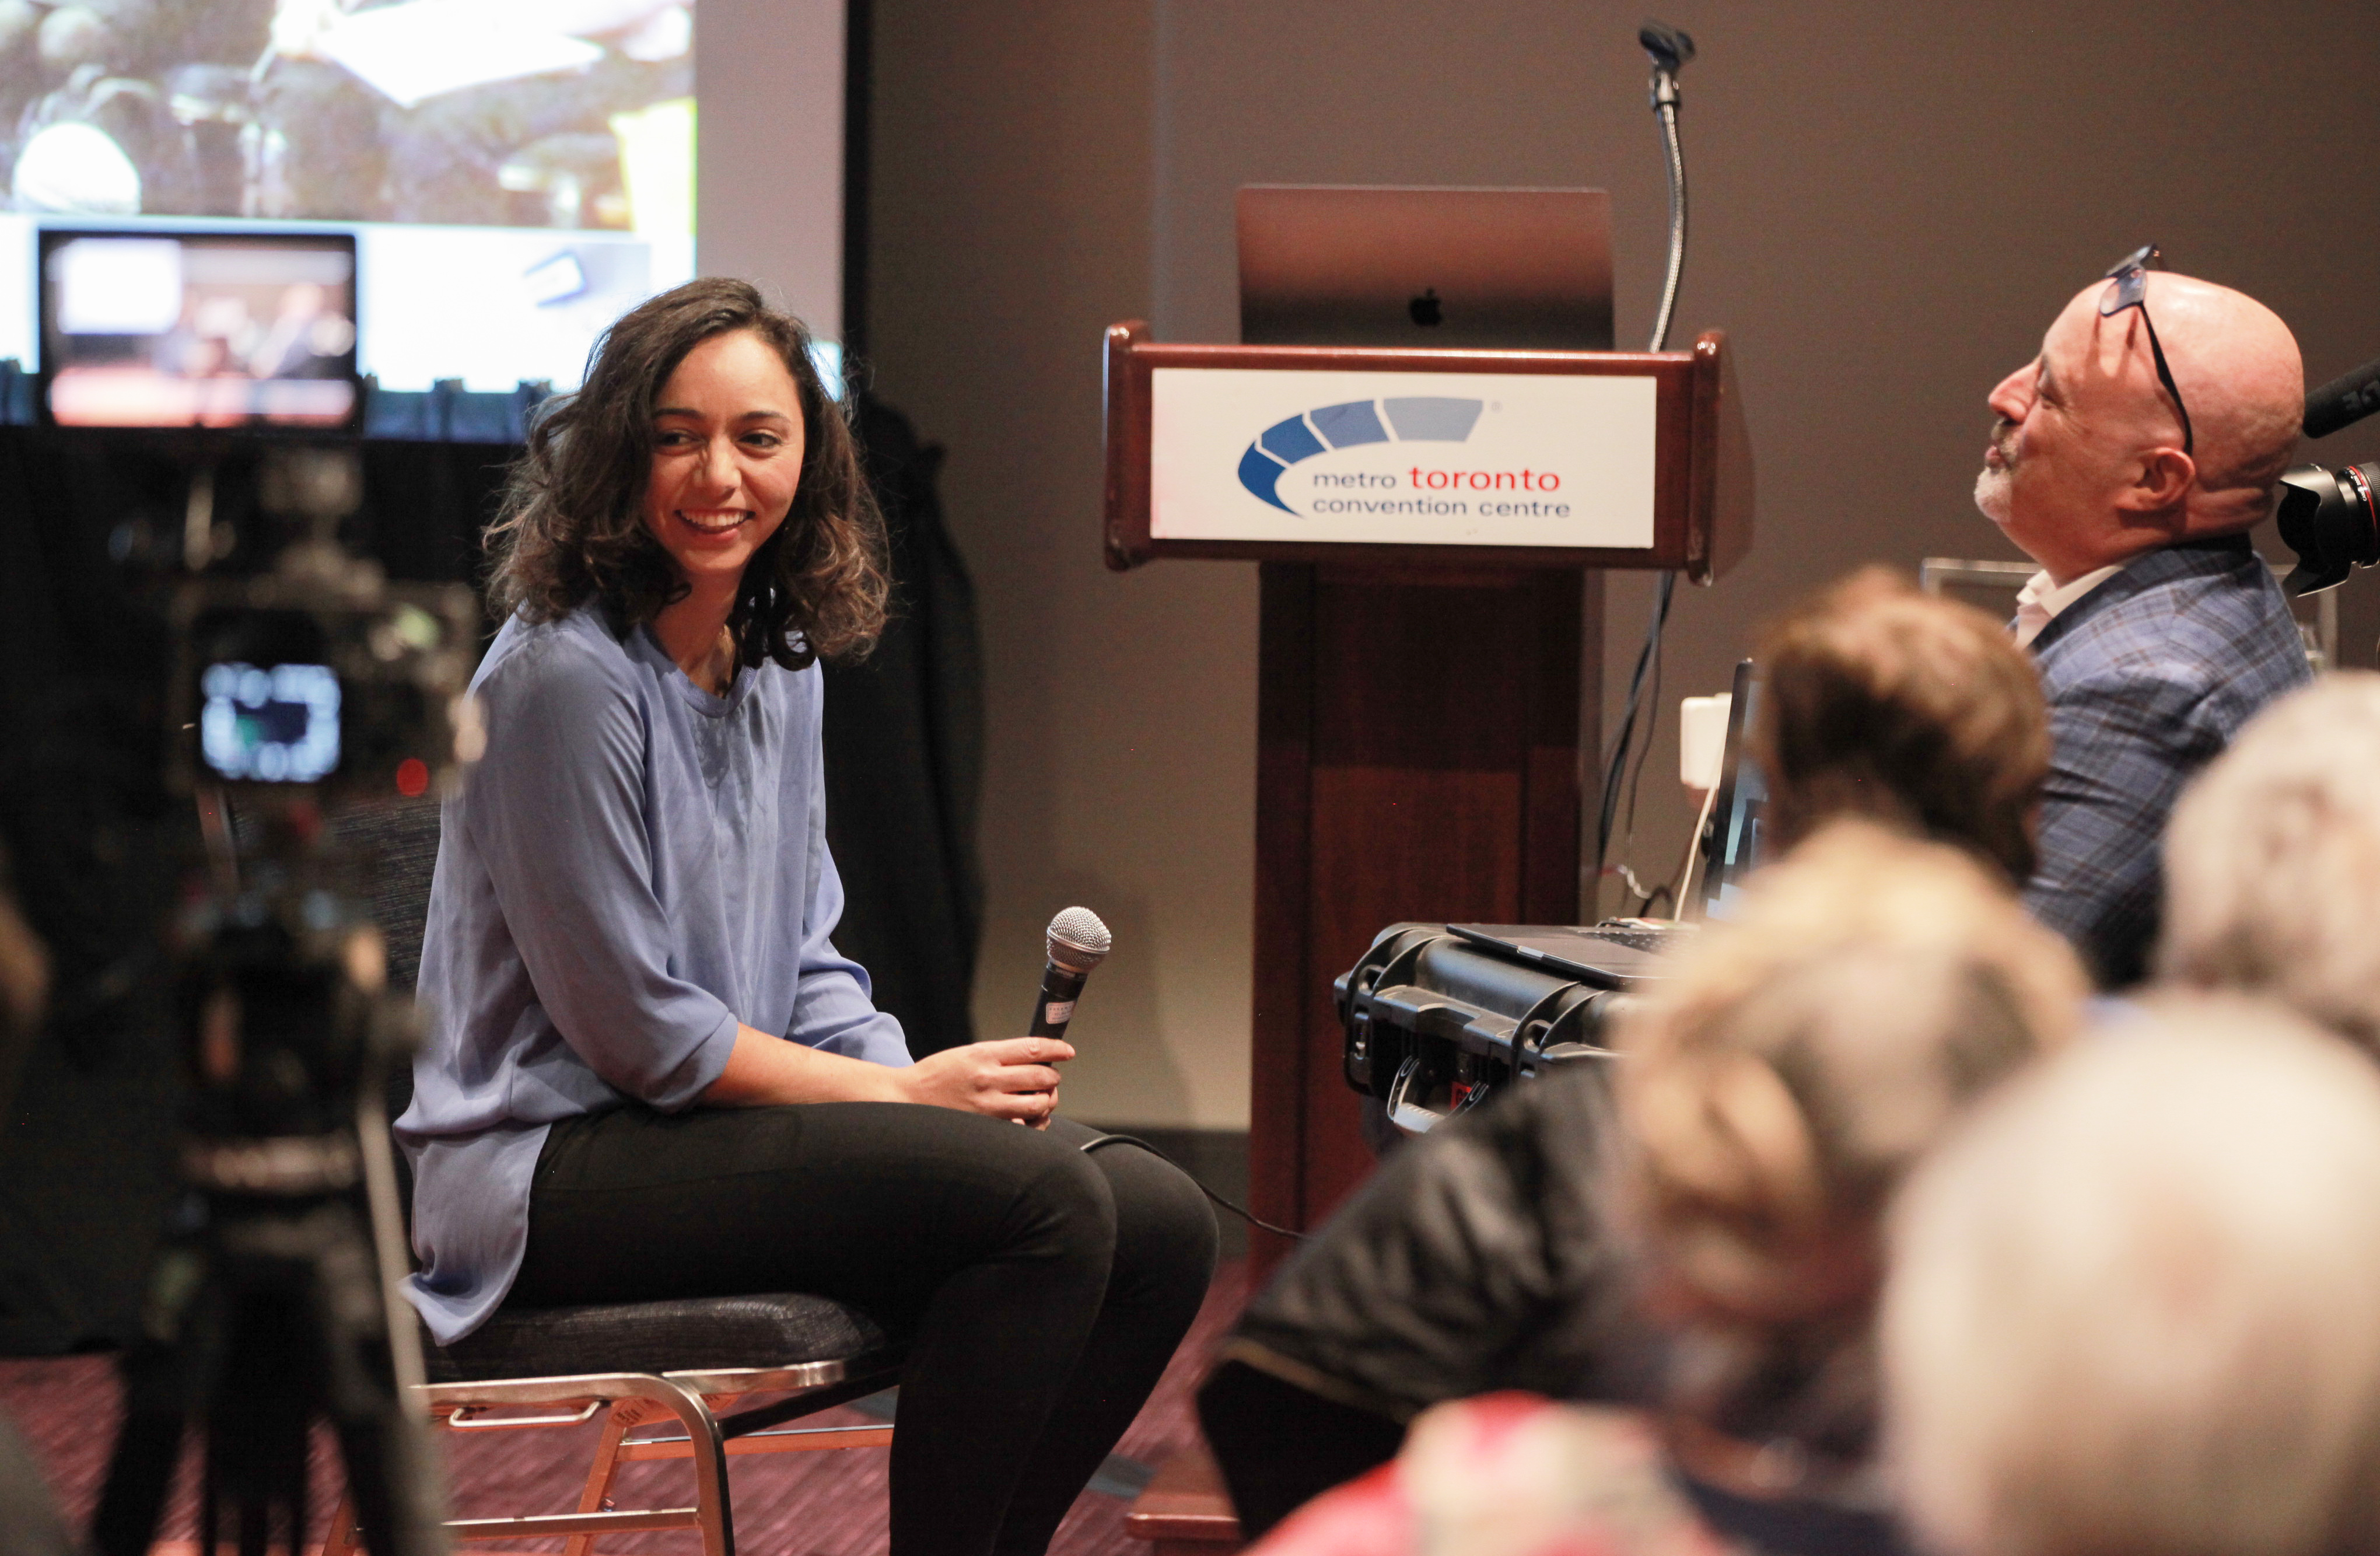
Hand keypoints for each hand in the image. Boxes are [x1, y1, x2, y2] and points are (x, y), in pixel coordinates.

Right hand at [896, 1038, 1072, 1123]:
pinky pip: (1024, 1127)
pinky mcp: (986, 1128)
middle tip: (1050, 1078)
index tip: (1067, 1051)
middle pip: (1041, 1076)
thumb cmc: (937, 1077)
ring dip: (1047, 1100)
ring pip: (1038, 1104)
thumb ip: (998, 1056)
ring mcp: (988, 1107)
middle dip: (1053, 1077)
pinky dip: (1033, 1123)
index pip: (1032, 1049)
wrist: (906, 1100)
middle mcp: (988, 1079)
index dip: (1057, 1049)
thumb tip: (1034, 1058)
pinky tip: (1028, 1118)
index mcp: (983, 1055)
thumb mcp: (966, 1054)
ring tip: (1041, 1098)